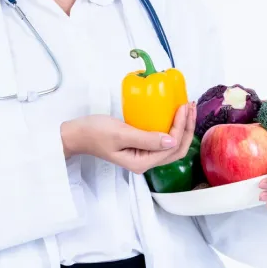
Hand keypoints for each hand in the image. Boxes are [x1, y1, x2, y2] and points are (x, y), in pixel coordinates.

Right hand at [62, 102, 196, 174]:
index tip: (182, 106)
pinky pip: (161, 138)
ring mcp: (143, 154)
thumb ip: (146, 138)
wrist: (77, 134)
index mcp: (142, 162)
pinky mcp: (139, 145)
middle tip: (189, 105)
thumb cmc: (95, 133)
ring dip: (181, 126)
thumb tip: (171, 140)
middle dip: (186, 127)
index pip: (172, 146)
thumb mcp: (120, 134)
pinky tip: (171, 114)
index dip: (181, 127)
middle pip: (176, 148)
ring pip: (171, 143)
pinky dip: (170, 126)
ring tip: (185, 107)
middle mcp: (146, 161)